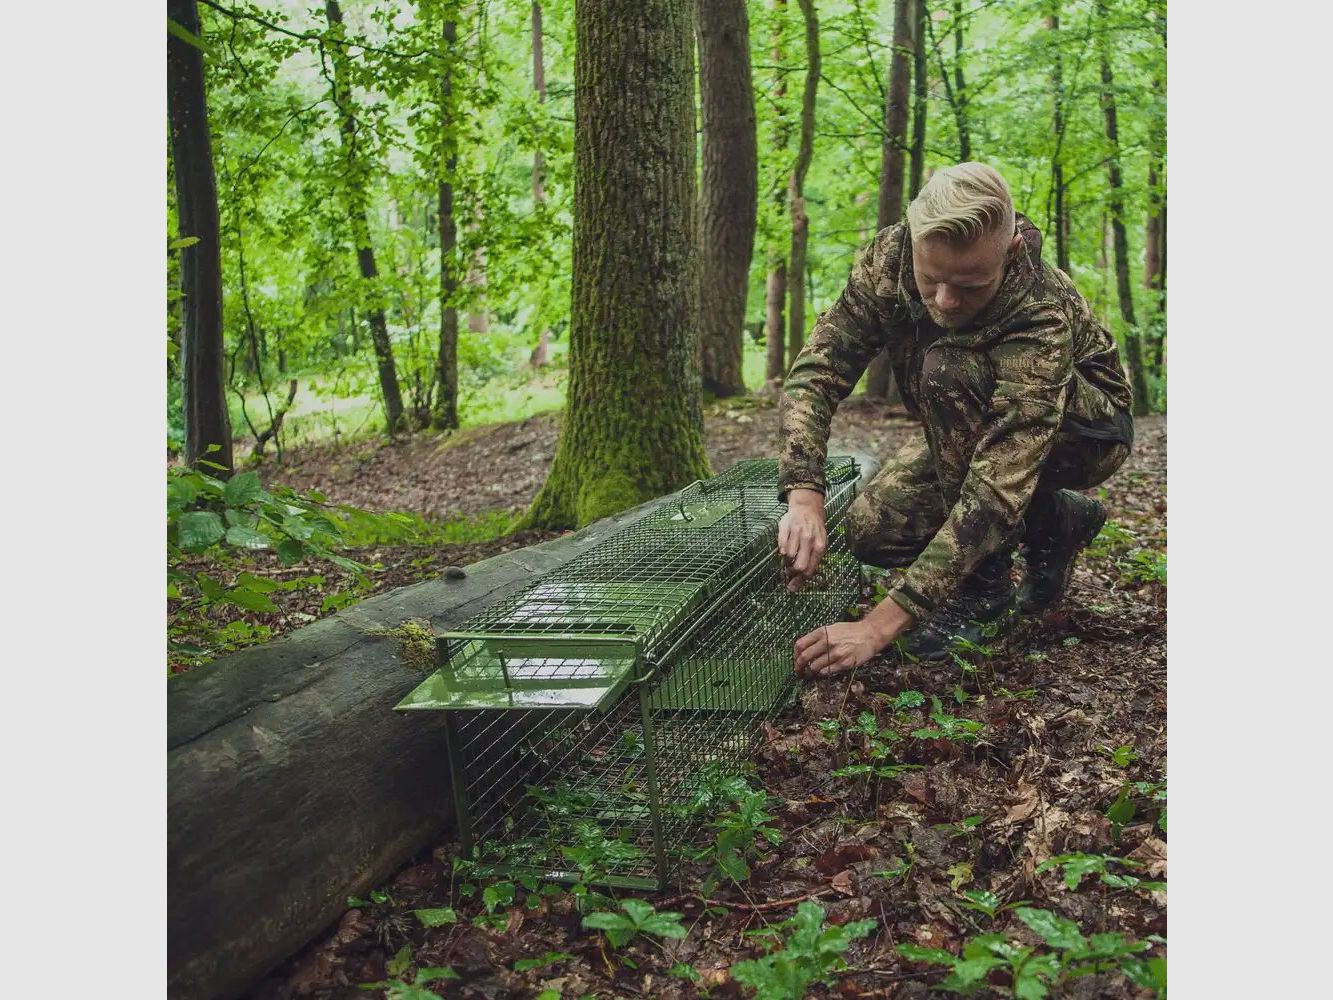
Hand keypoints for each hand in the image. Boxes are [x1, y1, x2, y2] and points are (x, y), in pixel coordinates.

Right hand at [778, 489, 826, 592]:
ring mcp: (797, 532)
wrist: (807, 508)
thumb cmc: (814, 529)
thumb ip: (812, 561)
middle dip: (791, 573)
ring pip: (788, 556)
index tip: (792, 587)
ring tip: (787, 557)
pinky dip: (781, 549)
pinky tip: (784, 547)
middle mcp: (809, 539)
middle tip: (787, 573)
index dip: (799, 581)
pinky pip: (781, 545)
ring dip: (785, 560)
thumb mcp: (819, 544)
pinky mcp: (786, 527)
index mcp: (819, 546)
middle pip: (799, 566)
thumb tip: (799, 581)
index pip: (809, 570)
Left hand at [793, 598, 914, 678]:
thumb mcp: (831, 628)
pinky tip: (823, 672)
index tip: (796, 659)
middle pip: (804, 657)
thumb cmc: (849, 631)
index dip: (795, 655)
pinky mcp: (844, 663)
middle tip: (798, 671)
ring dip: (810, 672)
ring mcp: (835, 653)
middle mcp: (827, 642)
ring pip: (814, 667)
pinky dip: (822, 673)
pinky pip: (826, 672)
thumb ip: (817, 637)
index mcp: (822, 632)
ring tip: (811, 673)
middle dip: (798, 667)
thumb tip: (803, 650)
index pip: (800, 645)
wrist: (870, 634)